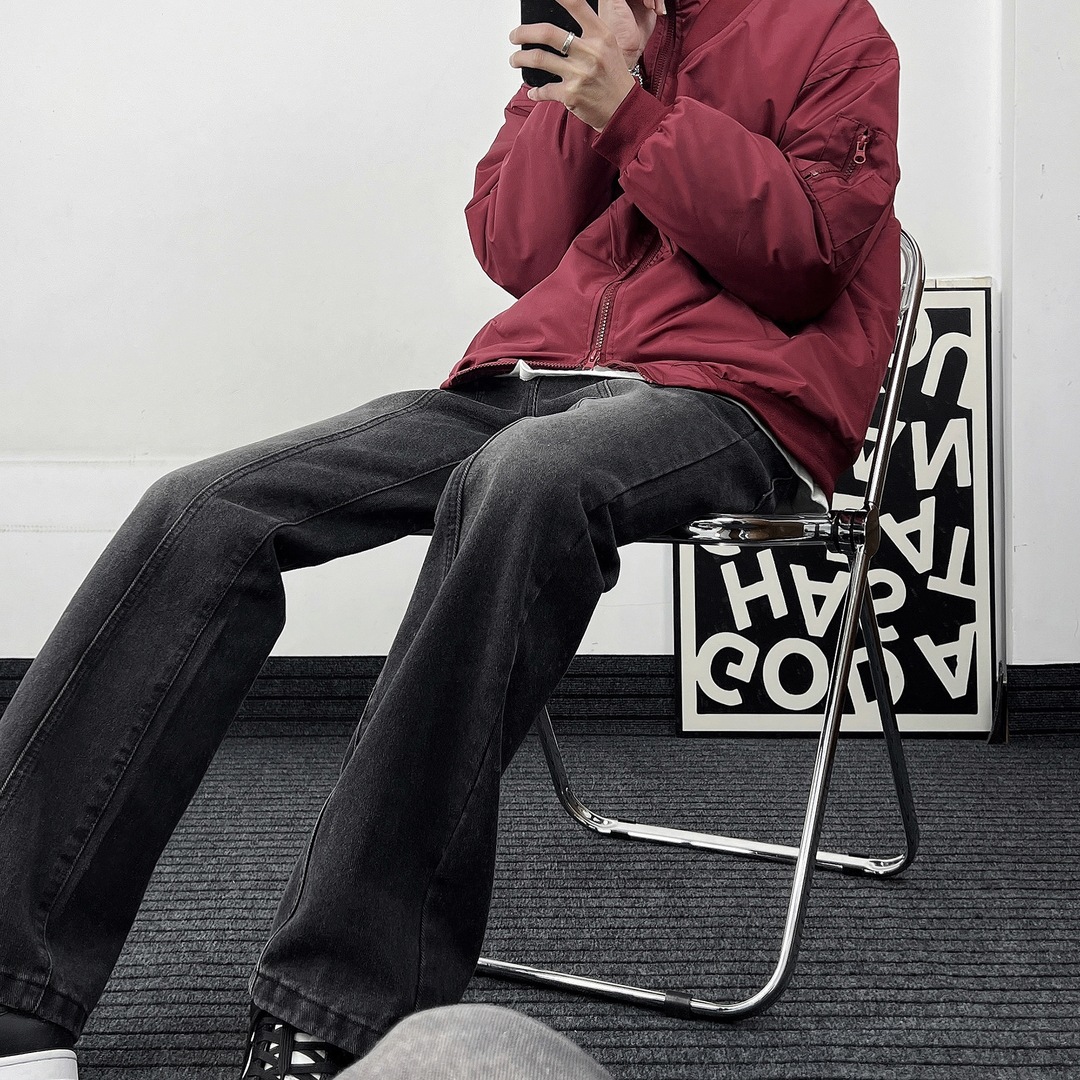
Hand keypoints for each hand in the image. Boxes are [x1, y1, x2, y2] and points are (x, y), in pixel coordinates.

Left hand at [510, 0, 663, 131]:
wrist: (624, 109)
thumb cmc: (613, 78)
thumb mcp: (608, 47)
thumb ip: (588, 32)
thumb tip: (560, 25)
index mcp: (600, 35)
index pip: (577, 6)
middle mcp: (589, 52)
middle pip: (548, 33)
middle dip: (524, 32)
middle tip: (514, 35)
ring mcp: (579, 74)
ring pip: (538, 59)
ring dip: (520, 59)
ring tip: (515, 60)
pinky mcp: (570, 95)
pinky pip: (544, 90)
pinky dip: (535, 92)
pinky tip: (533, 92)